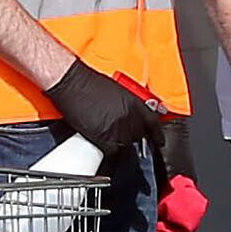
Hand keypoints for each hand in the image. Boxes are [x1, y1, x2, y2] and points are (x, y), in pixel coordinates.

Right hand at [45, 58, 164, 156]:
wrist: (71, 82)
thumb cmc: (88, 82)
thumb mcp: (116, 90)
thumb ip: (127, 104)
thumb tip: (129, 115)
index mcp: (135, 103)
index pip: (153, 123)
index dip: (157, 135)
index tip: (159, 141)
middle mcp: (129, 116)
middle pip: (138, 136)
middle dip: (131, 135)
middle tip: (120, 132)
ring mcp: (117, 128)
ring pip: (125, 144)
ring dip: (117, 141)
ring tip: (107, 133)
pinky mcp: (104, 137)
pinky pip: (112, 150)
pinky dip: (107, 148)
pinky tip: (102, 142)